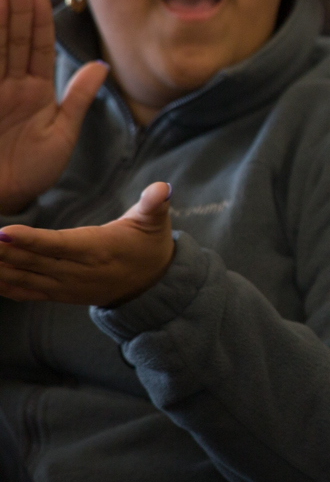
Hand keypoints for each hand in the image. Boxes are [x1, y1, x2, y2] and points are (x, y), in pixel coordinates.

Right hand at [0, 0, 109, 213]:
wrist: (3, 201)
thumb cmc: (32, 173)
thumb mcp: (62, 134)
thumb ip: (78, 98)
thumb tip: (102, 65)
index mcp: (34, 91)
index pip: (36, 46)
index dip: (37, 18)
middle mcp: (9, 86)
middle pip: (12, 39)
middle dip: (15, 8)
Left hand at [0, 182, 174, 305]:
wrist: (151, 285)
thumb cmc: (149, 245)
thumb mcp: (155, 222)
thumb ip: (153, 204)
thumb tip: (162, 188)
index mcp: (98, 250)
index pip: (58, 245)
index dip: (30, 241)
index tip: (2, 233)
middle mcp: (78, 272)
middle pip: (32, 262)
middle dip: (1, 252)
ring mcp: (66, 286)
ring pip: (23, 278)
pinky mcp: (58, 294)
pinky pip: (25, 291)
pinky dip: (4, 285)